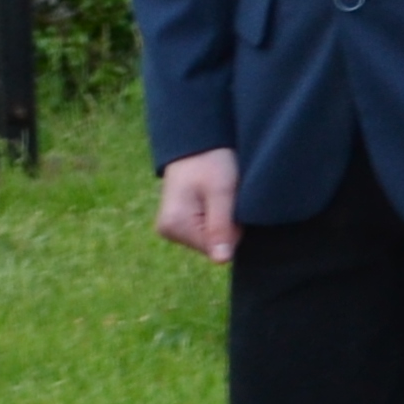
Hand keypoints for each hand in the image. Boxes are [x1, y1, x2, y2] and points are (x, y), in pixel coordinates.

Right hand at [155, 148, 240, 264]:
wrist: (197, 142)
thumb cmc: (210, 161)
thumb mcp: (222, 191)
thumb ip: (221, 226)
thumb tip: (221, 261)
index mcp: (174, 227)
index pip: (217, 248)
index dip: (233, 228)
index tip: (230, 203)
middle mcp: (169, 232)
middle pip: (214, 245)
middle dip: (228, 224)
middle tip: (225, 195)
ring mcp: (174, 228)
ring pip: (213, 237)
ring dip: (224, 219)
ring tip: (219, 194)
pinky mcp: (181, 222)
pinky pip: (208, 229)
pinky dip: (218, 216)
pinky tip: (215, 198)